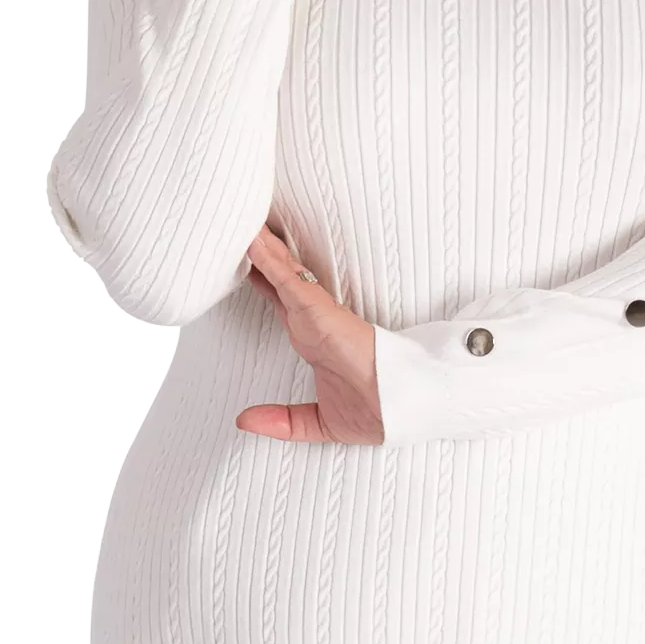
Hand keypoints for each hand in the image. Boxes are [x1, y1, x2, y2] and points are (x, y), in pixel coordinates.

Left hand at [236, 226, 383, 445]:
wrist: (404, 410)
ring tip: (242, 220)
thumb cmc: (378, 412)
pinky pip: (290, 282)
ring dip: (262, 248)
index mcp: (315, 342)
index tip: (244, 263)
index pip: (282, 303)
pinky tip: (254, 243)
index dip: (263, 282)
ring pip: (283, 274)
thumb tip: (244, 420)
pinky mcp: (322, 314)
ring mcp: (318, 316)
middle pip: (280, 281)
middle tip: (240, 227)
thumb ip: (282, 421)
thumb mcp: (317, 422)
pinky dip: (270, 262)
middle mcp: (314, 324)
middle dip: (261, 255)